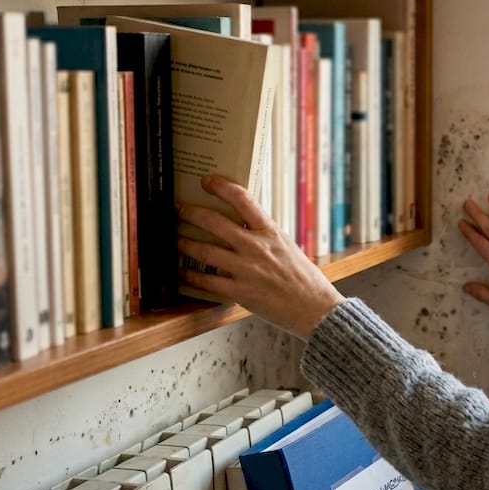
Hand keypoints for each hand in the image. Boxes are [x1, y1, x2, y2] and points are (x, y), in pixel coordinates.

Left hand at [176, 175, 343, 339]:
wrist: (314, 308)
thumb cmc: (304, 279)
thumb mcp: (286, 247)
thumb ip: (264, 235)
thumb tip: (242, 224)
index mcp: (270, 232)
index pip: (243, 199)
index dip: (221, 186)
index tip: (207, 181)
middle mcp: (256, 247)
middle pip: (214, 222)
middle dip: (190, 212)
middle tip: (178, 209)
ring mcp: (246, 270)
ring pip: (204, 251)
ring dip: (183, 243)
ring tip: (174, 239)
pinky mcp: (240, 292)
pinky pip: (207, 281)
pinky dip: (190, 276)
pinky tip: (181, 273)